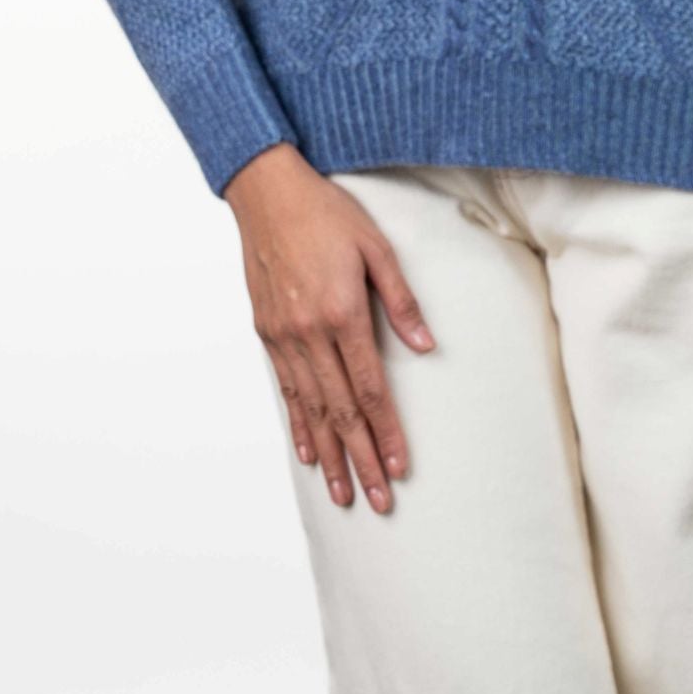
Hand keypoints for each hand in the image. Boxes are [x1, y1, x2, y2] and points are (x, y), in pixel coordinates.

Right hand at [224, 144, 437, 514]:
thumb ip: (400, 299)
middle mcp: (309, 333)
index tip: (400, 467)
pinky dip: (298, 424)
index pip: (369, 388)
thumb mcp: (375, 247)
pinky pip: (286, 389)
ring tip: (342, 493)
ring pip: (310, 409)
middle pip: (340, 411)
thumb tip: (425, 344)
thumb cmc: (326, 213)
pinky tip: (308, 452)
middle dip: (361, 459)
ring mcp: (284, 337)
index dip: (386, 431)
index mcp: (341, 313)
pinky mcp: (267, 333)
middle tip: (378, 500)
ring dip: (329, 454)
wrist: (266, 193)